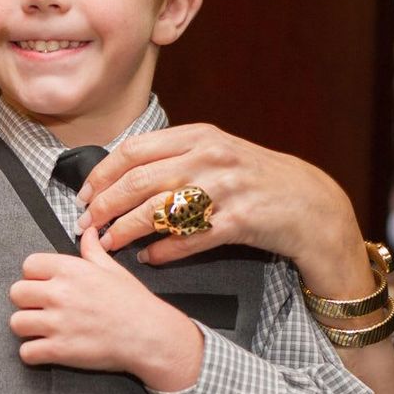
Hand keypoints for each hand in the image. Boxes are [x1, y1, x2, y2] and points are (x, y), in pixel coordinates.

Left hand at [8, 227, 202, 389]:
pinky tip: (46, 349)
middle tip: (42, 309)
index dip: (34, 276)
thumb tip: (87, 231)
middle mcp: (59, 293)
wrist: (150, 336)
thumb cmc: (134, 303)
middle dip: (26, 302)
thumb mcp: (112, 269)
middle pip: (16, 293)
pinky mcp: (59, 350)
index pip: (28, 265)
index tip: (44, 285)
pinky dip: (33, 354)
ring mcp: (57, 323)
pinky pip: (26, 353)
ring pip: (15, 323)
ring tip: (42, 330)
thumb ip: (92, 250)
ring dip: (27, 328)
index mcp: (70, 270)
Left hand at [76, 124, 361, 276]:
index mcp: (198, 136)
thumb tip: (120, 176)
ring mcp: (225, 189)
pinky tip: (150, 257)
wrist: (310, 203)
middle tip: (85, 225)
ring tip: (108, 244)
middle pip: (137, 181)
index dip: (101, 175)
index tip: (82, 196)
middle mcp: (209, 157)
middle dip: (104, 206)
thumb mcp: (216, 153)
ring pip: (158, 210)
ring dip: (125, 230)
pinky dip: (164, 251)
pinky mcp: (239, 221)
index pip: (132, 151)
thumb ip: (174, 156)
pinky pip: (189, 239)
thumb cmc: (256, 180)